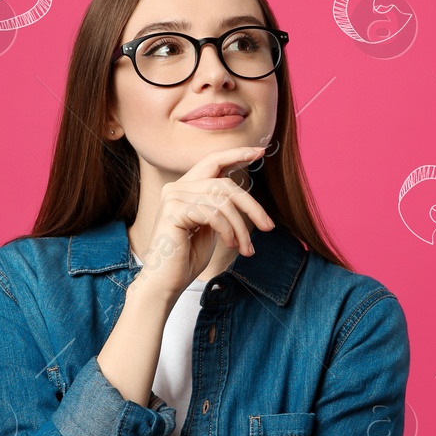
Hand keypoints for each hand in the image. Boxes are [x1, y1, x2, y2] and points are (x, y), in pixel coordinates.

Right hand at [135, 145, 276, 296]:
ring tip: (245, 248)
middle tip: (269, 227)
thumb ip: (220, 207)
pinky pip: (213, 214)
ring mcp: (173, 197)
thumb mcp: (210, 227)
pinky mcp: (173, 211)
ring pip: (223, 202)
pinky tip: (230, 245)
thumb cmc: (188, 258)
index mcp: (184, 189)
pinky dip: (228, 231)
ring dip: (240, 227)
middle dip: (252, 206)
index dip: (236, 154)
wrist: (166, 283)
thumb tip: (243, 195)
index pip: (213, 162)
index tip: (259, 152)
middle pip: (225, 184)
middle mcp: (176, 188)